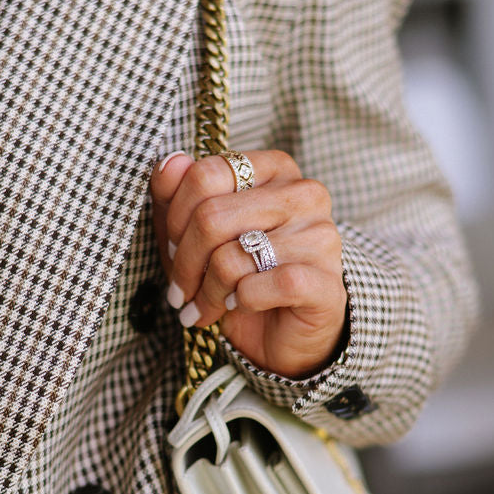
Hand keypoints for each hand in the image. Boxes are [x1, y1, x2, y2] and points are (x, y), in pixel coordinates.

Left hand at [149, 151, 347, 379]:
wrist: (283, 331)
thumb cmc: (238, 274)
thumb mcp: (195, 232)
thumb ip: (177, 193)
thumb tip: (170, 163)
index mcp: (276, 168)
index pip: (205, 175)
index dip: (176, 219)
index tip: (174, 250)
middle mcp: (304, 193)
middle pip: (211, 217)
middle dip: (185, 263)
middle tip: (180, 291)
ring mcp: (320, 236)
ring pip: (230, 258)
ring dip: (207, 291)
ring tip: (205, 306)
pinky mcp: (324, 282)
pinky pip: (255, 288)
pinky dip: (237, 303)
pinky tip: (239, 306)